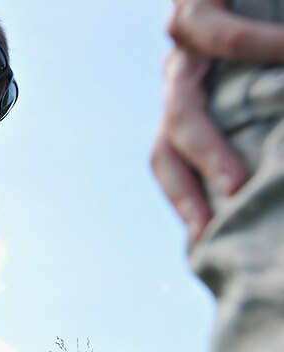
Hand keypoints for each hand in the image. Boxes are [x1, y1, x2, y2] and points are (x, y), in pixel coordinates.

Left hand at [151, 0, 283, 242]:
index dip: (183, 199)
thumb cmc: (269, 23)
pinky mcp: (193, 3)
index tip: (203, 237)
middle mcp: (180, 78)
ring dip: (210, 145)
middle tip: (226, 211)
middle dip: (193, 183)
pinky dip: (261, 48)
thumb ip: (266, 117)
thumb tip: (272, 180)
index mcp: (193, 101)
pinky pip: (219, 35)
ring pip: (180, 103)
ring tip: (241, 180)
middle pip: (169, 140)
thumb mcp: (264, 83)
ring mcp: (182, 45)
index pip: (172, 160)